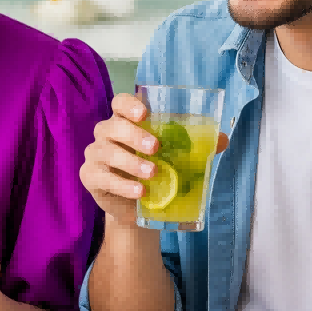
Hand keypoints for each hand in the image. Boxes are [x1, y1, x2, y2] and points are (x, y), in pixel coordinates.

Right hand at [79, 92, 228, 226]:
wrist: (137, 207)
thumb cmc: (155, 173)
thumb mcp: (177, 158)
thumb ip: (195, 147)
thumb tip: (221, 139)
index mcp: (126, 122)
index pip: (120, 103)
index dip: (129, 105)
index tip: (144, 114)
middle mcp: (106, 134)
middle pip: (111, 126)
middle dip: (133, 135)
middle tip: (156, 148)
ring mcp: (95, 155)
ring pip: (105, 151)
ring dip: (130, 162)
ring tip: (153, 174)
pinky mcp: (90, 176)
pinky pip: (101, 176)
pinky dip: (121, 184)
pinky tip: (139, 192)